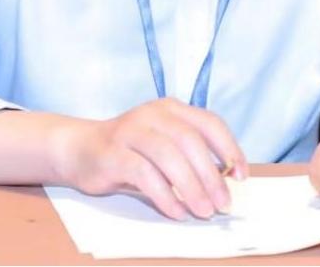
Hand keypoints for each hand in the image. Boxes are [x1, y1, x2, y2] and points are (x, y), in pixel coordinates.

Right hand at [55, 98, 247, 220]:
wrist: (78, 149)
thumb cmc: (129, 151)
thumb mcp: (162, 145)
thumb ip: (188, 155)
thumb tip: (223, 183)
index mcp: (170, 108)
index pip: (209, 122)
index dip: (230, 149)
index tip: (241, 177)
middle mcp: (152, 113)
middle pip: (191, 141)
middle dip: (211, 176)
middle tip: (222, 204)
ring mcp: (130, 130)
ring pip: (169, 156)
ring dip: (191, 187)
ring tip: (202, 211)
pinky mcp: (113, 152)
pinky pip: (144, 174)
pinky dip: (164, 195)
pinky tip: (175, 210)